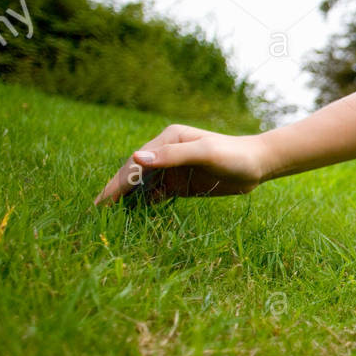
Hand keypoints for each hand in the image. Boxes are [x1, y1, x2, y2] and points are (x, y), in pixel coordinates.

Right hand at [93, 123, 268, 205]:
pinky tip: (133, 216)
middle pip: (135, 173)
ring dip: (127, 198)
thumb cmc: (234, 155)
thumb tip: (137, 158)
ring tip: (109, 216)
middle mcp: (166, 153)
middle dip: (116, 190)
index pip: (136, 163)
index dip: (119, 181)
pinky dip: (144, 203)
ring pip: (143, 185)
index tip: (102, 200)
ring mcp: (173, 169)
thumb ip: (174, 156)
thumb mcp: (206, 153)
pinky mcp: (180, 183)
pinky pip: (156, 194)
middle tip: (97, 210)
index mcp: (168, 140)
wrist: (258, 164)